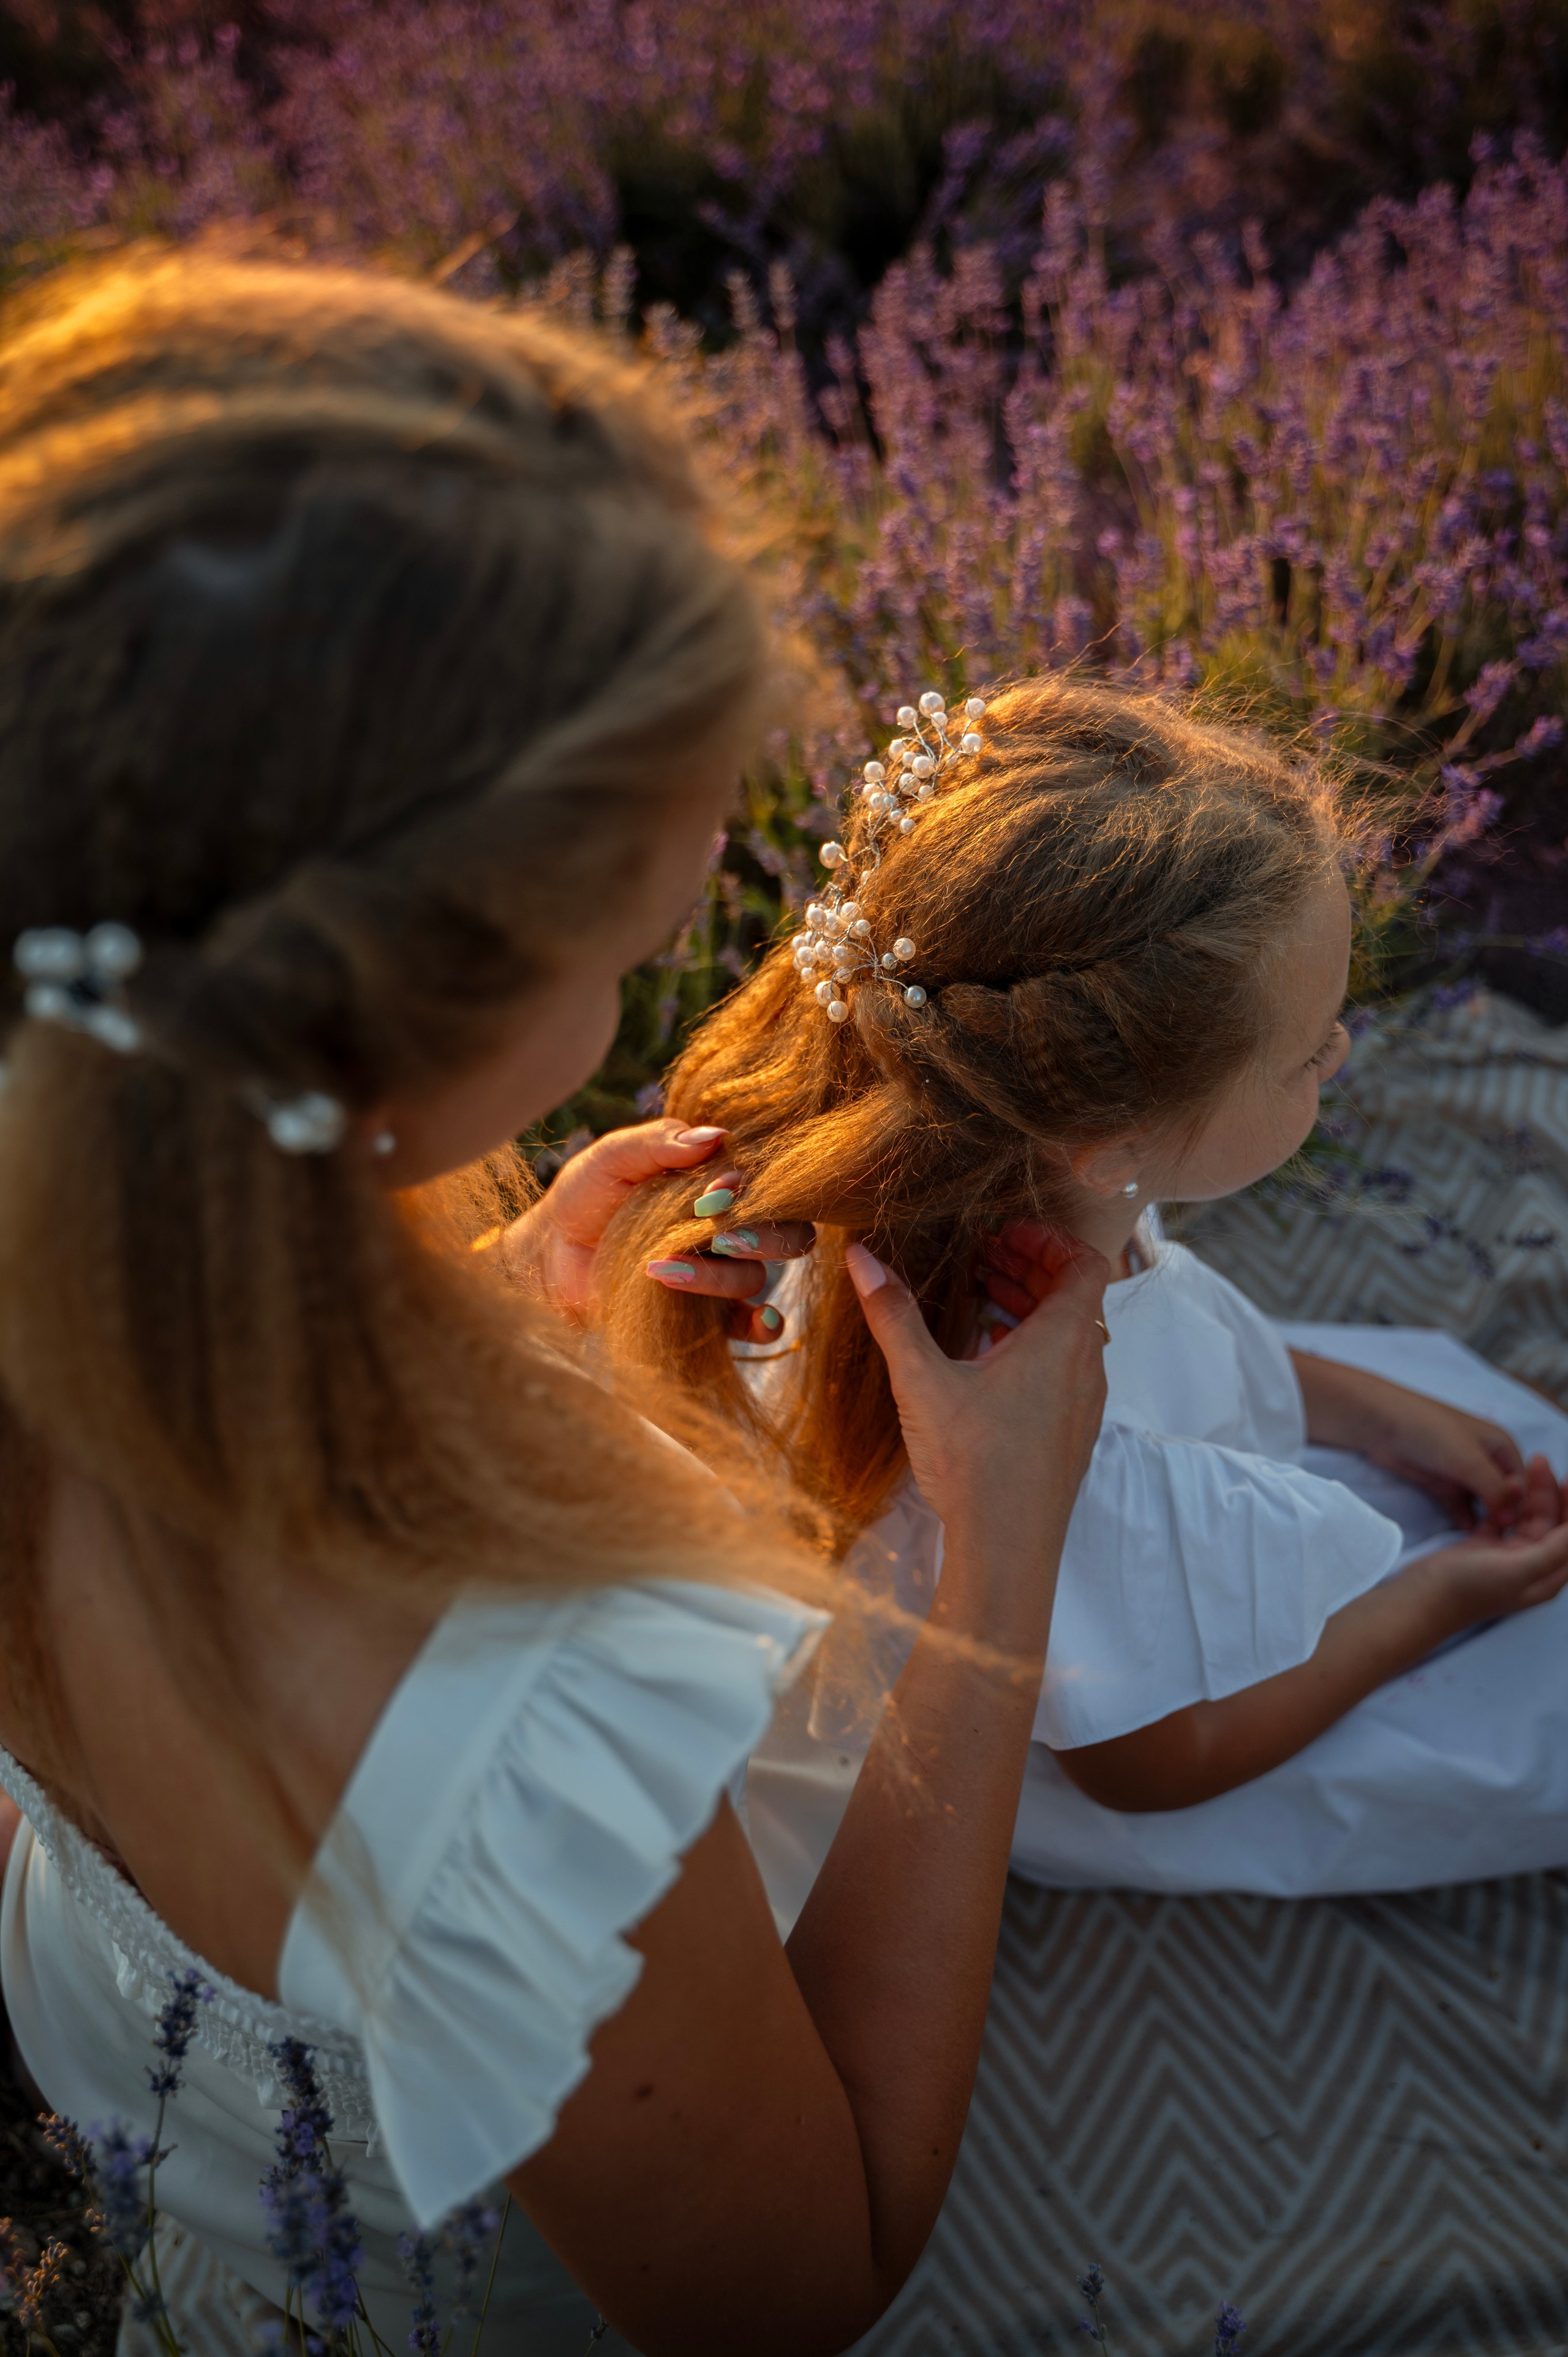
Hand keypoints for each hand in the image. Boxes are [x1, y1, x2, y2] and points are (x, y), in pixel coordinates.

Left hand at [503, 1123, 813, 1343]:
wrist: (550, 1253)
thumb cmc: (586, 1195)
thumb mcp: (614, 1157)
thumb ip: (660, 1141)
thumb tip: (716, 1136)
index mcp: (718, 1182)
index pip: (767, 1182)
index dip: (756, 1188)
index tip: (719, 1189)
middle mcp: (730, 1227)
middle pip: (785, 1234)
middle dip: (761, 1235)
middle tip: (718, 1234)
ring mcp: (719, 1273)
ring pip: (753, 1278)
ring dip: (718, 1277)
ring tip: (660, 1269)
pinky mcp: (703, 1315)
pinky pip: (746, 1324)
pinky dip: (763, 1326)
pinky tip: (765, 1320)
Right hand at [847, 1223, 1108, 1645]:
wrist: (1008, 1548)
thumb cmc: (974, 1461)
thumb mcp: (923, 1379)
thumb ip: (894, 1313)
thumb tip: (862, 1257)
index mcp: (1064, 1341)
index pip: (1084, 1264)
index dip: (1048, 1240)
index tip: (1003, 1235)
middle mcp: (1086, 1368)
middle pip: (1076, 1297)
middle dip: (1031, 1269)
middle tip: (984, 1259)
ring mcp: (1083, 1406)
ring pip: (1070, 1336)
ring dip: (1030, 1310)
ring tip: (981, 1304)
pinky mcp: (1071, 1437)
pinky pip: (1064, 1372)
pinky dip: (1033, 1349)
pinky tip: (985, 1364)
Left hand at [1290, 1353, 1526, 1529]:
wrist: (1380, 1424)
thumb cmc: (1430, 1432)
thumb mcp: (1469, 1460)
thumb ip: (1495, 1490)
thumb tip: (1513, 1520)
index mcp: (1502, 1447)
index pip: (1524, 1485)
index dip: (1522, 1509)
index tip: (1515, 1533)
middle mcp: (1488, 1462)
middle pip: (1505, 1498)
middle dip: (1503, 1519)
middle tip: (1499, 1544)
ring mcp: (1463, 1475)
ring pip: (1482, 1506)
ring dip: (1484, 1524)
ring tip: (1483, 1546)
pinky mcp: (1442, 1487)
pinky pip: (1460, 1510)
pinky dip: (1464, 1521)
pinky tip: (1465, 1536)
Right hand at [1414, 1454, 1567, 1629]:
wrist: (1424, 1595)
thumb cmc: (1470, 1589)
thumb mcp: (1520, 1570)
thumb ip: (1554, 1549)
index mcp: (1547, 1576)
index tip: (1566, 1480)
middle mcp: (1531, 1566)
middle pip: (1550, 1522)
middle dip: (1549, 1492)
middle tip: (1539, 1463)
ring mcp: (1507, 1556)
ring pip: (1528, 1517)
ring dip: (1529, 1493)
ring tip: (1524, 1468)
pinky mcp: (1484, 1547)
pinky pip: (1503, 1518)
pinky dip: (1505, 1501)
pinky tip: (1502, 1486)